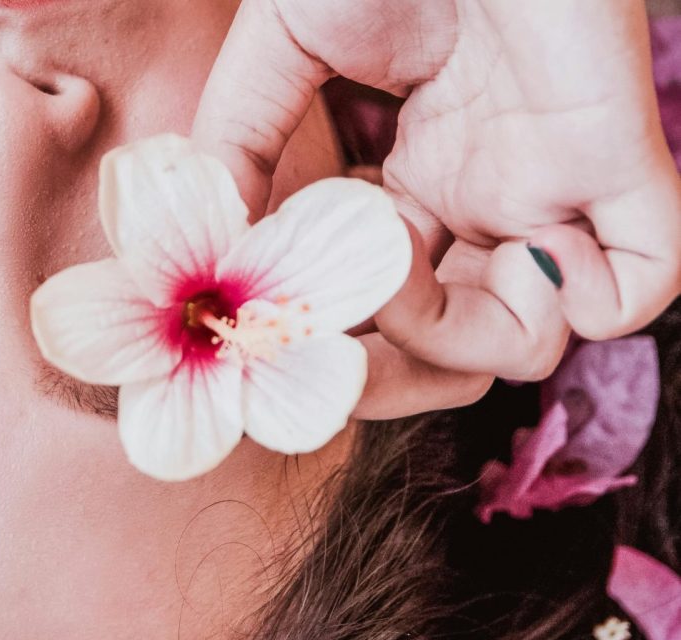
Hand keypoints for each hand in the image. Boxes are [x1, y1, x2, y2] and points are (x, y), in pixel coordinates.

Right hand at [193, 0, 680, 416]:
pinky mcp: (614, 163)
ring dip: (456, 337)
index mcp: (408, 183)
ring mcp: (549, 191)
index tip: (266, 344)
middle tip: (327, 371)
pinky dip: (587, 307)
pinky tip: (524, 251)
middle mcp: (479, 204)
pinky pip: (638, 291)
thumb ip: (240, 145)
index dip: (325, 343)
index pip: (374, 307)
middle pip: (447, 351)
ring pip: (530, 343)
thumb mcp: (275, 52)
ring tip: (401, 255)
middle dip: (383, 380)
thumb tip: (209, 248)